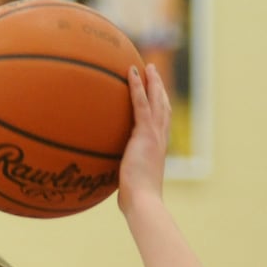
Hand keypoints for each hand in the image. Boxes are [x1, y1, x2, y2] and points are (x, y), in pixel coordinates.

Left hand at [118, 62, 170, 213]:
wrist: (143, 200)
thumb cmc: (135, 200)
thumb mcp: (127, 183)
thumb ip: (120, 176)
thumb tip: (103, 180)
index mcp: (157, 148)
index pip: (160, 122)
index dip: (160, 106)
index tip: (157, 95)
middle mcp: (160, 138)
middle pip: (162, 105)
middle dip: (159, 88)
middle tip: (154, 72)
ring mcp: (154, 134)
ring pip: (156, 100)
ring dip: (152, 81)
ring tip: (147, 66)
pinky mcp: (145, 134)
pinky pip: (140, 104)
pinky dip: (137, 87)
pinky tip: (132, 73)